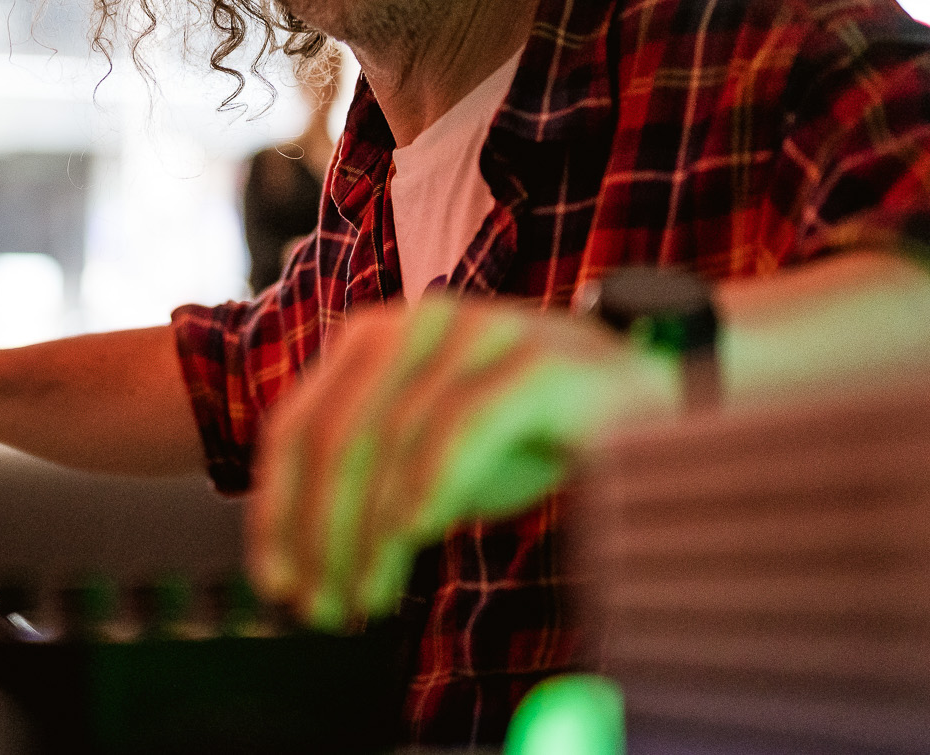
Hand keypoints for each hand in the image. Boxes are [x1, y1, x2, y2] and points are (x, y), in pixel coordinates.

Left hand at [247, 296, 675, 629]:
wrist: (655, 394)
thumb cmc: (534, 431)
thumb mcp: (435, 459)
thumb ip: (374, 490)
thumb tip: (312, 568)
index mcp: (372, 340)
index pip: (296, 427)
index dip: (276, 512)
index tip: (274, 583)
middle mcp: (414, 322)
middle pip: (334, 437)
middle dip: (318, 535)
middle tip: (320, 607)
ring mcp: (476, 332)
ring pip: (393, 437)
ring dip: (372, 533)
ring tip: (369, 596)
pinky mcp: (537, 360)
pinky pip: (465, 423)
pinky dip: (431, 482)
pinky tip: (417, 535)